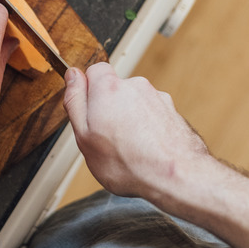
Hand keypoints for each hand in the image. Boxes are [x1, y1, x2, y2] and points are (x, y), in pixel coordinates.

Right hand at [62, 62, 209, 198]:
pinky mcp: (173, 113)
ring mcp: (158, 98)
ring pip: (134, 104)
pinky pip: (152, 116)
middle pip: (115, 89)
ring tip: (128, 148)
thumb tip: (73, 76)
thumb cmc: (128, 162)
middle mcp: (136, 86)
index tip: (87, 111)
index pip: (94, 70)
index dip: (87, 91)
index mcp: (109, 88)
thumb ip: (75, 101)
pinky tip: (145, 150)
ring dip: (129, 120)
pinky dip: (147, 129)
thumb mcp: (84, 135)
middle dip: (109, 108)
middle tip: (105, 137)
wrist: (175, 177)